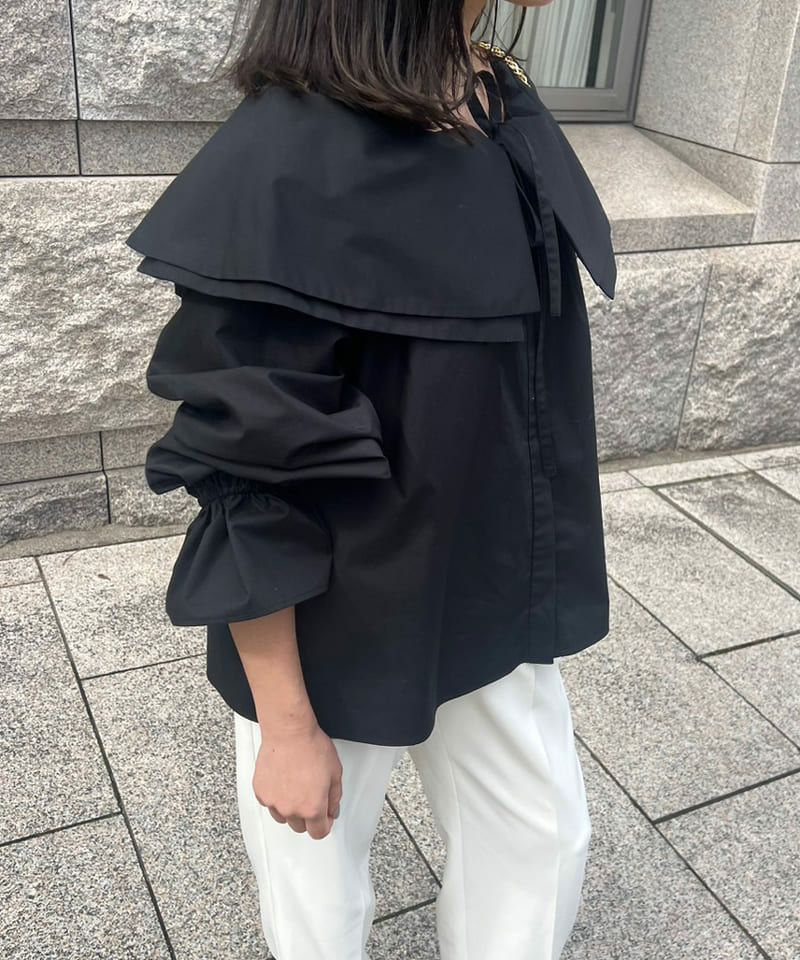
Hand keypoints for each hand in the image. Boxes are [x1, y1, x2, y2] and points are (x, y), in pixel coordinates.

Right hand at [252, 716, 343, 839]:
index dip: (325, 825)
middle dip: (308, 817)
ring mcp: (274, 802)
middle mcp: (291, 810)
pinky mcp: (261, 792)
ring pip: (283, 817)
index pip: (318, 833)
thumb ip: (334, 797)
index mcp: (312, 808)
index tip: (325, 818)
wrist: (289, 732)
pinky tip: (283, 780)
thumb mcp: (335, 772)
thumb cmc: (311, 747)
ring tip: (296, 787)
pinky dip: (277, 797)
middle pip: (300, 827)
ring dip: (290, 809)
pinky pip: (270, 803)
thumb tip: (331, 810)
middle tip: (311, 796)